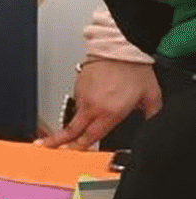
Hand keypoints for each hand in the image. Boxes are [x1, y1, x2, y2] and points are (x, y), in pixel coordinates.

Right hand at [46, 58, 160, 149]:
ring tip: (77, 121)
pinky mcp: (78, 85)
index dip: (79, 147)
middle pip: (71, 130)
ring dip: (75, 121)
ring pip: (76, 115)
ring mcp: (83, 95)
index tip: (70, 152)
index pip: (90, 137)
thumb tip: (152, 121)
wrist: (120, 46)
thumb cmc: (133, 68)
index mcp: (109, 113)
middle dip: (58, 140)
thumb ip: (152, 112)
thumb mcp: (151, 95)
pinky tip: (92, 98)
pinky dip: (83, 103)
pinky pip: (78, 99)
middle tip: (47, 146)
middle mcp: (92, 107)